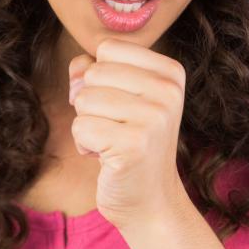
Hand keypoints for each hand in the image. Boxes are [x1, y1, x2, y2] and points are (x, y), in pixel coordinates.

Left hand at [68, 36, 188, 230]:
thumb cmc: (131, 144)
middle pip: (93, 72)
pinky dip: (84, 145)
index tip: (121, 105)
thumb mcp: (120, 97)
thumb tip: (77, 68)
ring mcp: (154, 118)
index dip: (100, 77)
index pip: (108, 48)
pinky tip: (108, 158)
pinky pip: (80, 127)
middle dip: (91, 102)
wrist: (150, 200)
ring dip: (87, 125)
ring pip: (83, 99)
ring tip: (112, 143)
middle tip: (116, 128)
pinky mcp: (134, 145)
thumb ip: (94, 70)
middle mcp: (168, 92)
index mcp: (171, 73)